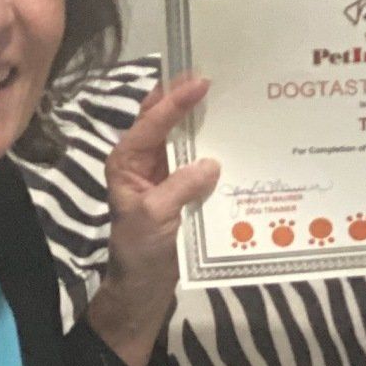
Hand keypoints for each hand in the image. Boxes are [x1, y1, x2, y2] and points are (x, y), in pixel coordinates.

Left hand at [85, 74, 220, 365]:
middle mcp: (145, 161)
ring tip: (232, 97)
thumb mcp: (155, 218)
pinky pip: (201, 162)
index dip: (176, 100)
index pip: (152, 121)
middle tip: (218, 73)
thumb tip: (211, 164)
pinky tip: (237, 138)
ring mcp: (165, 175)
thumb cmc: (139, 253)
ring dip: (205, 119)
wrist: (143, 291)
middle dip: (187, 96)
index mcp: (127, 161)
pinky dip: (216, 148)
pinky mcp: (184, 191)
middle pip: (166, 118)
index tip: (203, 81)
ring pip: (185, 137)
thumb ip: (180, 187)